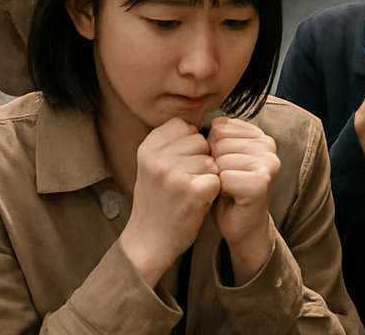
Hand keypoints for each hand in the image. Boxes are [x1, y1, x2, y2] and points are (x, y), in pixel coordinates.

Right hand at [118, 118, 220, 288]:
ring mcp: (174, 174)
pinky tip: (197, 202)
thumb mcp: (152, 165)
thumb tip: (204, 123)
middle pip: (200, 140)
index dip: (188, 145)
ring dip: (207, 176)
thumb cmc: (157, 201)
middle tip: (184, 182)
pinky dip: (212, 191)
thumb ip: (170, 142)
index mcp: (147, 147)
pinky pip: (217, 178)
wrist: (148, 241)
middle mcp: (158, 157)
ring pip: (211, 160)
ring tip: (188, 193)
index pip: (184, 126)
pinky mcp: (192, 191)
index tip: (177, 165)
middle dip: (200, 159)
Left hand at [208, 117, 280, 282]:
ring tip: (227, 188)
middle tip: (225, 180)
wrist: (242, 225)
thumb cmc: (227, 190)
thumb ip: (217, 136)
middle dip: (214, 163)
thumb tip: (203, 122)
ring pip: (221, 158)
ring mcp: (268, 163)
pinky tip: (230, 197)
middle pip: (219, 141)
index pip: (219, 126)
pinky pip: (225, 177)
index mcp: (258, 134)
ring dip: (217, 177)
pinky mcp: (261, 182)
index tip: (223, 166)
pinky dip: (220, 190)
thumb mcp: (221, 156)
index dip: (212, 149)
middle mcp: (268, 144)